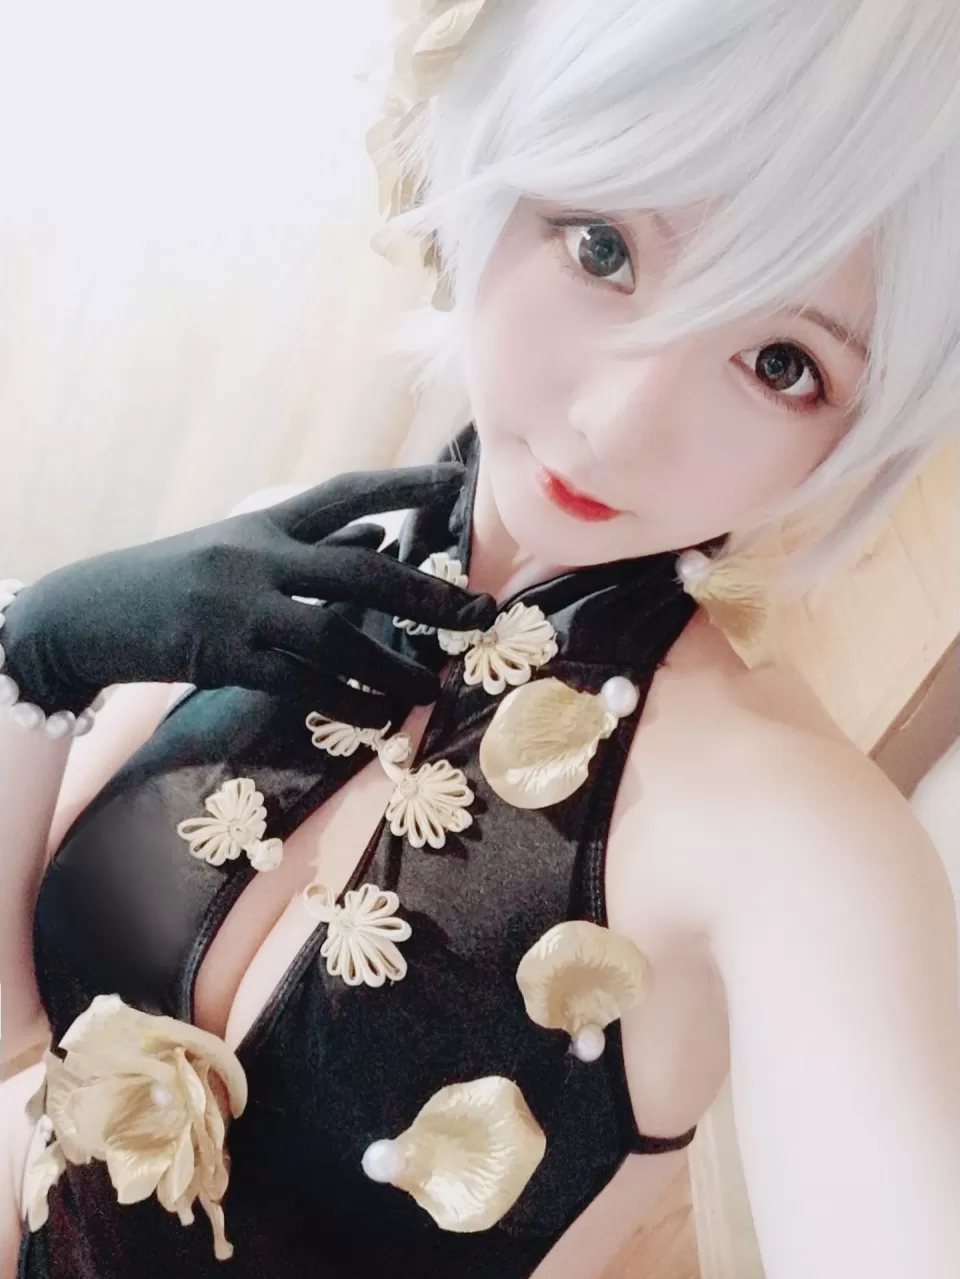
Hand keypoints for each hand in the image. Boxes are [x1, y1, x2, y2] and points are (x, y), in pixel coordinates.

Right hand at [0, 464, 493, 720]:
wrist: (90, 614)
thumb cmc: (175, 582)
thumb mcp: (241, 551)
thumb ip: (313, 545)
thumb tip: (384, 537)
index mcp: (264, 524)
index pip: (344, 491)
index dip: (402, 484)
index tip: (455, 481)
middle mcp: (258, 557)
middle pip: (358, 570)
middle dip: (424, 593)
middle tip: (477, 611)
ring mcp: (241, 607)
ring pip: (335, 637)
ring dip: (390, 666)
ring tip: (431, 687)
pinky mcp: (224, 656)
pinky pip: (299, 682)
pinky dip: (342, 700)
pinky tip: (375, 715)